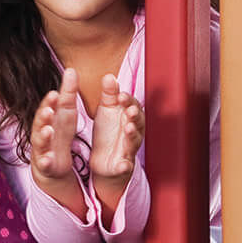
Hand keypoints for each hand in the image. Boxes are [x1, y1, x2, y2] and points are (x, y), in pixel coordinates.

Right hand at [26, 69, 92, 217]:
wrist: (53, 164)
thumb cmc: (59, 134)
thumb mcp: (66, 113)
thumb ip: (68, 93)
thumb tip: (70, 69)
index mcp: (49, 119)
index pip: (47, 108)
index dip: (49, 102)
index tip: (54, 93)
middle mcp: (42, 132)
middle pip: (40, 123)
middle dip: (43, 116)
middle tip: (49, 110)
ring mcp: (42, 149)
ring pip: (40, 142)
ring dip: (43, 136)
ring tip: (48, 131)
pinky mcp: (46, 165)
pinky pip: (45, 164)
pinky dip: (45, 162)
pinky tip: (48, 160)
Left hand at [85, 72, 142, 216]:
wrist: (104, 160)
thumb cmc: (108, 133)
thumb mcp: (106, 110)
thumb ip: (109, 94)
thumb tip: (109, 76)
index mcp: (129, 117)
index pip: (132, 105)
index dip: (128, 101)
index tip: (120, 96)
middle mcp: (133, 131)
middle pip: (137, 122)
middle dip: (135, 116)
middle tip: (129, 111)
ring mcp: (129, 148)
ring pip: (134, 141)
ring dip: (132, 135)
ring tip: (128, 128)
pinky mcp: (122, 165)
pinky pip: (126, 166)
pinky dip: (125, 166)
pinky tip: (124, 165)